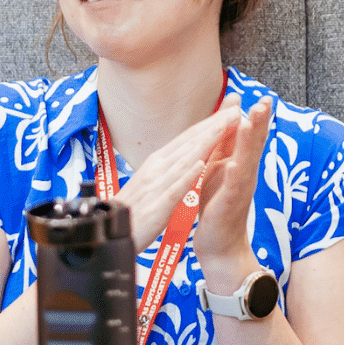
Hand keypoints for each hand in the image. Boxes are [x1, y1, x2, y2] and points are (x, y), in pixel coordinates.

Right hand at [115, 103, 244, 251]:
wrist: (107, 235)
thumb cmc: (132, 211)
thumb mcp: (152, 182)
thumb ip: (169, 166)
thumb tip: (188, 153)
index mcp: (158, 162)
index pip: (189, 138)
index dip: (211, 123)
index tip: (232, 110)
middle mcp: (156, 169)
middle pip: (190, 143)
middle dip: (214, 125)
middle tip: (236, 109)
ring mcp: (155, 187)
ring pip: (184, 160)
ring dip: (205, 143)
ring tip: (224, 127)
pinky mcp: (155, 208)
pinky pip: (172, 191)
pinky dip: (186, 177)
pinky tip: (200, 166)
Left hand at [193, 98, 272, 288]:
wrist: (220, 243)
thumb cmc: (218, 204)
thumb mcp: (220, 167)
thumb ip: (226, 142)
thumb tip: (233, 115)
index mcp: (241, 163)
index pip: (251, 134)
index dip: (257, 116)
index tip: (262, 96)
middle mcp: (246, 172)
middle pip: (256, 142)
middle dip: (260, 121)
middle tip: (266, 100)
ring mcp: (242, 187)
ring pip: (248, 158)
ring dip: (251, 138)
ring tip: (253, 118)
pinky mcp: (232, 202)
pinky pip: (235, 183)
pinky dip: (236, 169)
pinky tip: (234, 161)